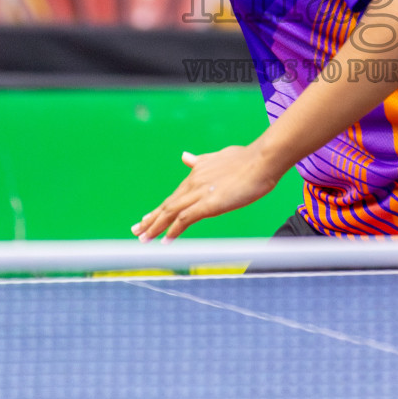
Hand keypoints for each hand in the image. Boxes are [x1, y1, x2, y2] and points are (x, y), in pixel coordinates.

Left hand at [132, 146, 279, 241]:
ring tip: (143, 239)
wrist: (261, 160)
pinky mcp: (208, 204)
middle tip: (136, 231)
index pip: (174, 195)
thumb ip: (200, 161)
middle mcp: (193, 183)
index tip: (147, 218)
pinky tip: (165, 240)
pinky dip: (173, 230)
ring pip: (171, 212)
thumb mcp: (218, 157)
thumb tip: (185, 157)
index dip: (160, 209)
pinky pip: (185, 219)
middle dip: (151, 220)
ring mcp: (199, 193)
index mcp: (196, 173)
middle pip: (167, 205)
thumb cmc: (246, 159)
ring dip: (156, 227)